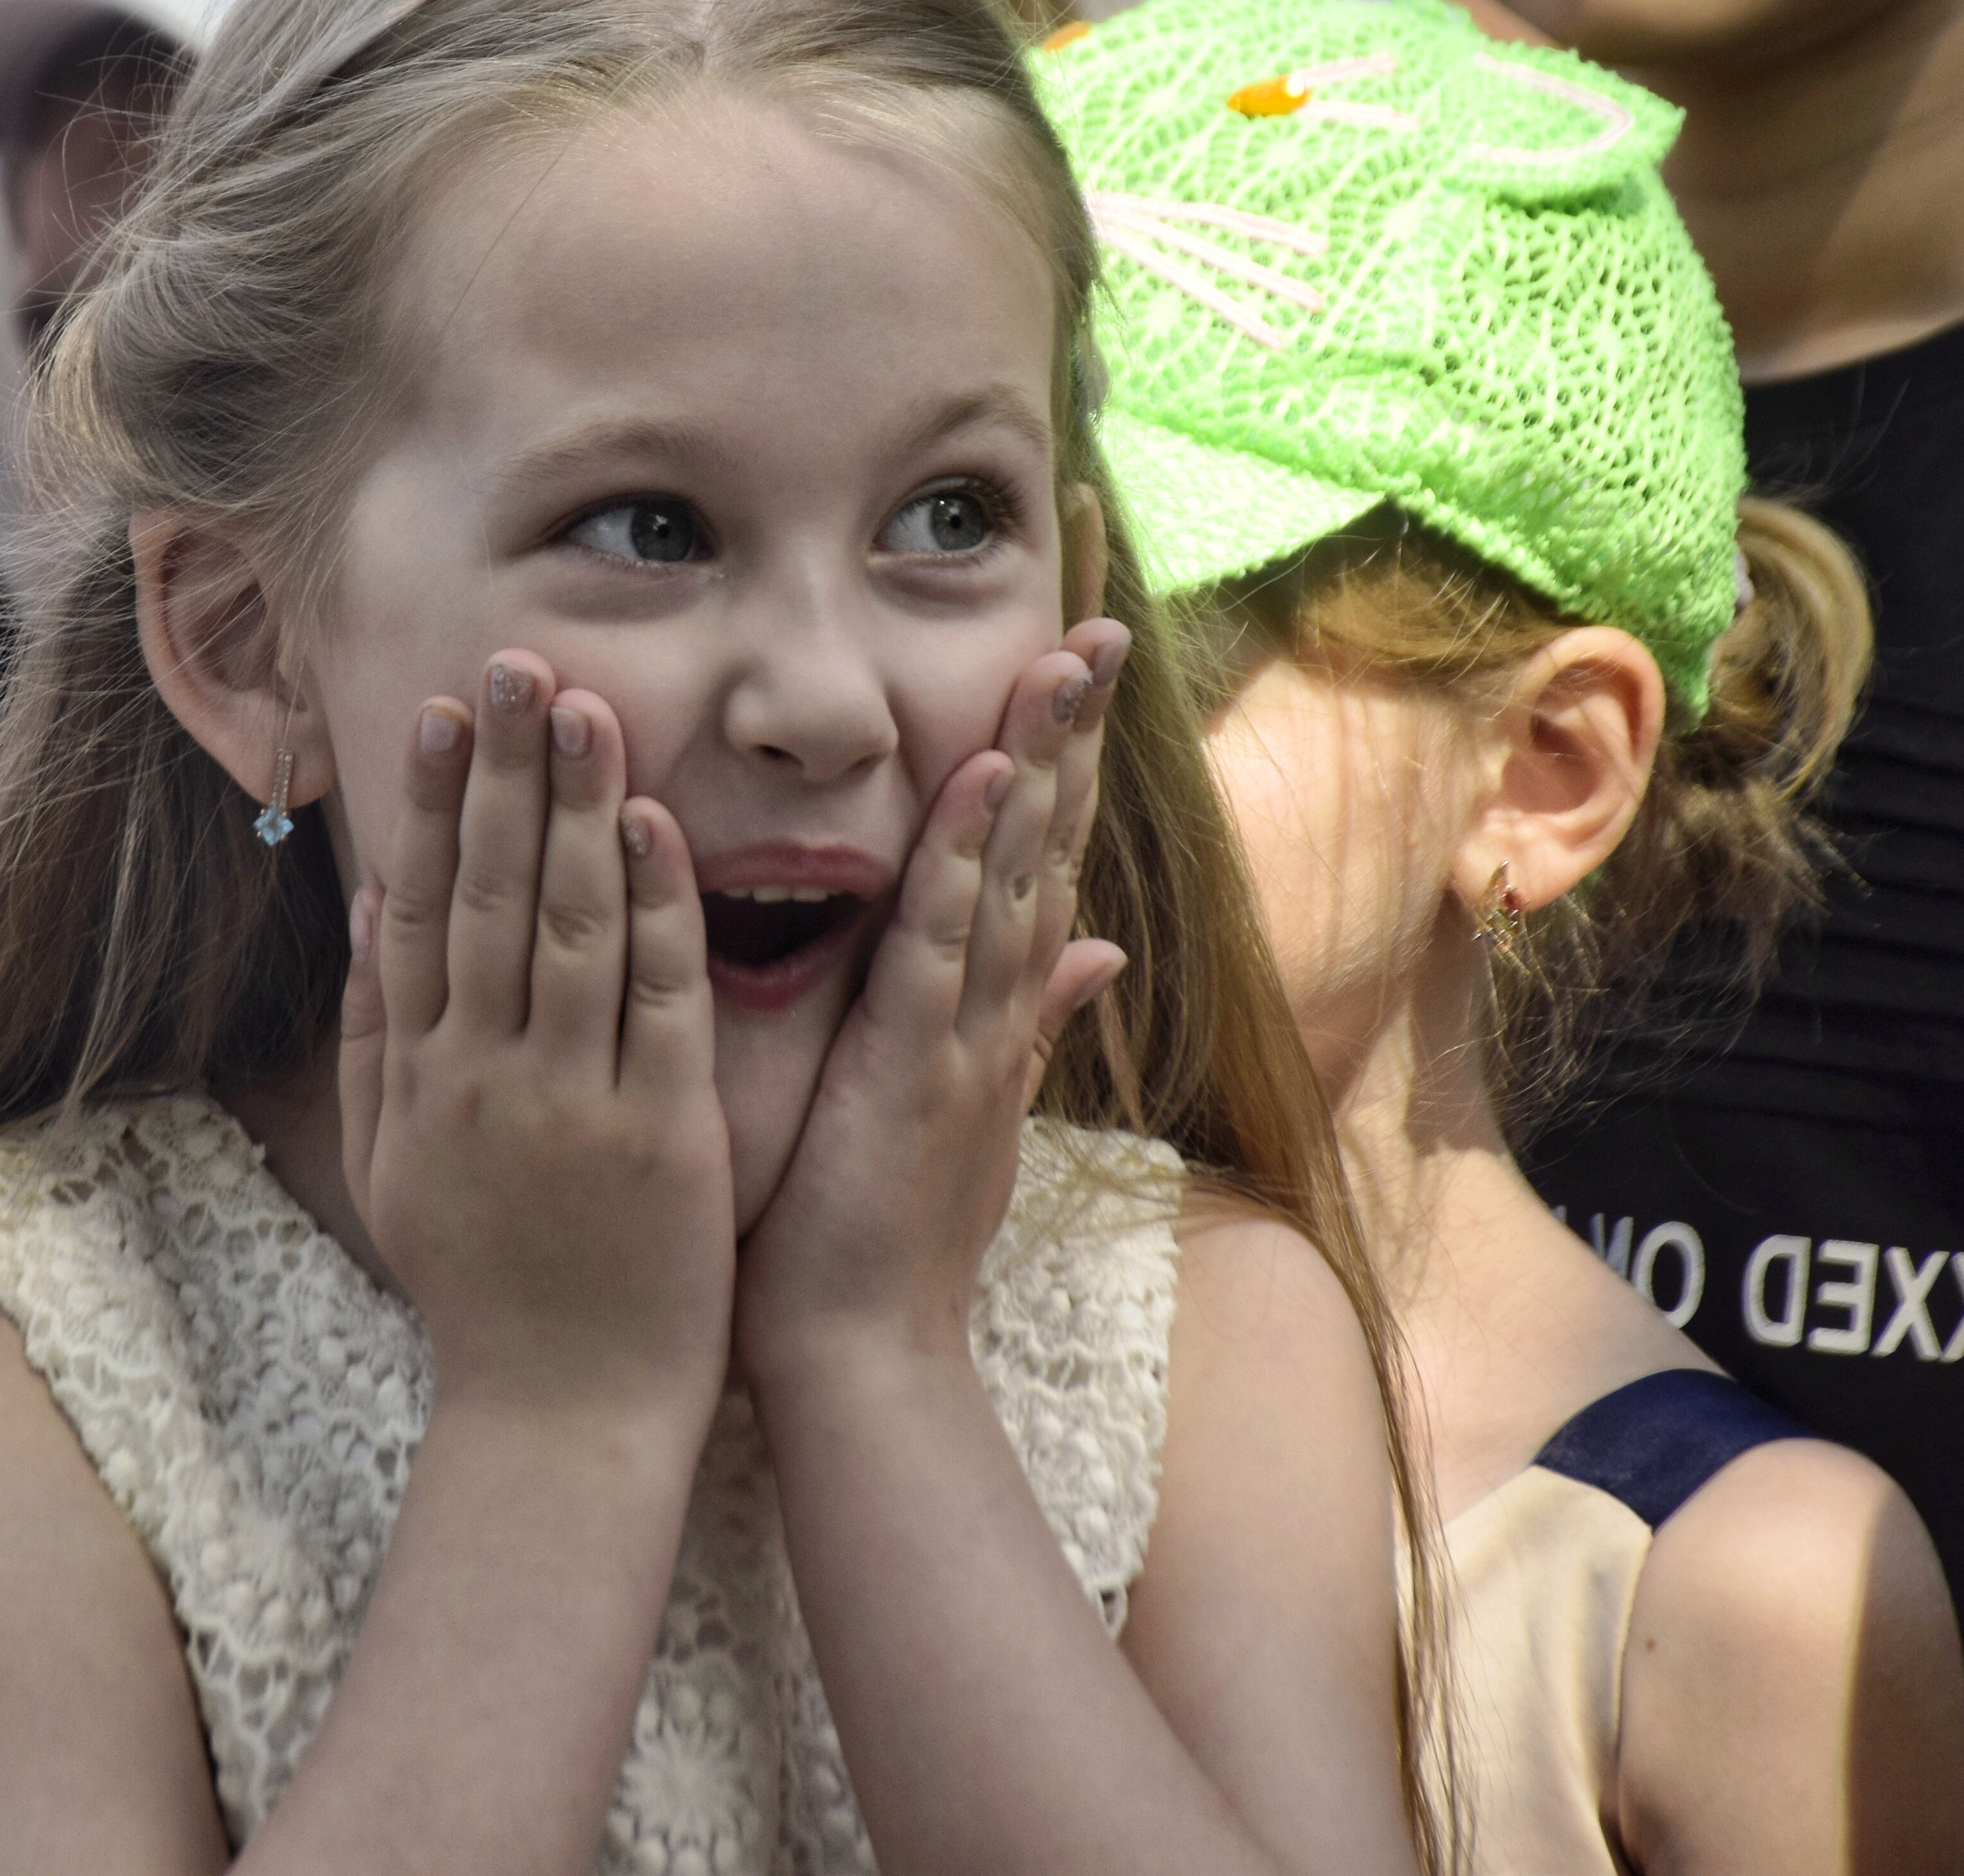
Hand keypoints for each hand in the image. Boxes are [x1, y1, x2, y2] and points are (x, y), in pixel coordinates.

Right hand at [336, 654, 736, 1434]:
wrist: (561, 1415)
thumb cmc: (481, 1285)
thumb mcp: (390, 1161)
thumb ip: (374, 1035)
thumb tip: (369, 909)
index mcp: (418, 1077)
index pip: (416, 909)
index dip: (425, 804)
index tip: (437, 710)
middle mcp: (482, 1076)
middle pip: (486, 894)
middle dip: (499, 770)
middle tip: (513, 663)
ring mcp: (569, 1101)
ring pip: (567, 925)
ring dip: (574, 806)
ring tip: (581, 705)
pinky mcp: (659, 1132)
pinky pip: (658, 996)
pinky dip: (654, 906)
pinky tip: (651, 824)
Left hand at [735, 623, 1131, 1390]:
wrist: (865, 1354)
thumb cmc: (887, 1230)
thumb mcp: (965, 1102)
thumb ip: (1033, 1015)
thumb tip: (1097, 945)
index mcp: (999, 1003)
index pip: (1044, 847)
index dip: (1067, 747)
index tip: (1080, 644)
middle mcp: (1001, 1005)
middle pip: (1051, 836)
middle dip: (1073, 723)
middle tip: (1099, 609)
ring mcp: (969, 1034)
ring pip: (1014, 872)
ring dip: (1039, 761)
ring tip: (1064, 652)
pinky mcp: (915, 1067)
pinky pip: (942, 947)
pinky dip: (962, 862)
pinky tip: (977, 782)